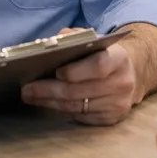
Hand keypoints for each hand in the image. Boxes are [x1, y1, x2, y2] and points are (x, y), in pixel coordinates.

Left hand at [21, 38, 140, 125]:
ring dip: (49, 103)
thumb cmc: (102, 54)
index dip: (75, 71)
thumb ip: (72, 38)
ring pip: (76, 107)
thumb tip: (44, 44)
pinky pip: (80, 118)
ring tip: (31, 97)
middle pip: (80, 91)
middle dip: (49, 90)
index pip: (98, 66)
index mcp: (119, 58)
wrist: (129, 74)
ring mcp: (118, 104)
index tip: (55, 72)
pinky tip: (47, 104)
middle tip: (27, 89)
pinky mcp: (112, 119)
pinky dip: (61, 111)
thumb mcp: (92, 40)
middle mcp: (122, 82)